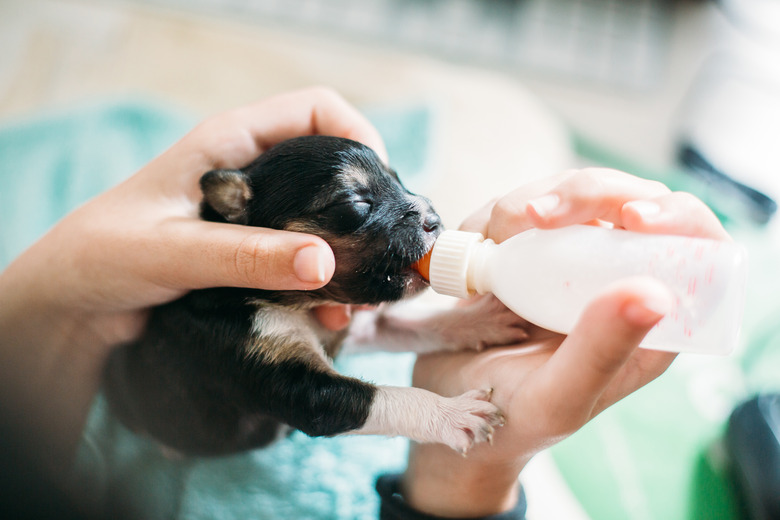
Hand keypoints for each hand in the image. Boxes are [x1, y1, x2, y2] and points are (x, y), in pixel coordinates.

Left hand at [0, 87, 384, 468]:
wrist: (75, 301)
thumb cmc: (104, 255)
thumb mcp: (173, 251)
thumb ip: (246, 255)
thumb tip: (323, 262)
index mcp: (232, 143)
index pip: (317, 111)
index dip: (359, 135)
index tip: (380, 189)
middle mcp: (253, 172)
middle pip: (334, 167)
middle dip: (366, 207)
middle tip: (381, 254)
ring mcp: (256, 215)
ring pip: (326, 219)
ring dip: (350, 254)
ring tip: (361, 298)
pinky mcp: (254, 253)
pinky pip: (306, 259)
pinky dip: (327, 284)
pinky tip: (332, 314)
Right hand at [402, 168, 729, 516]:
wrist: (454, 405)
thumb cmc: (515, 418)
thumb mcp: (558, 397)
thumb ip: (601, 352)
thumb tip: (653, 294)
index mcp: (651, 323)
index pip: (696, 248)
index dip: (677, 217)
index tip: (632, 216)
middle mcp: (620, 282)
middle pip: (631, 200)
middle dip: (582, 195)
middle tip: (532, 217)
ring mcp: (576, 260)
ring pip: (575, 192)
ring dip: (526, 203)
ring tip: (489, 242)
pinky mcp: (534, 249)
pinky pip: (526, 204)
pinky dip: (496, 214)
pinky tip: (475, 243)